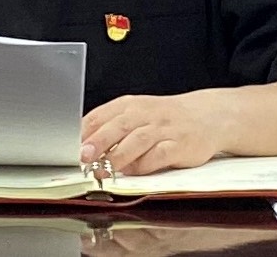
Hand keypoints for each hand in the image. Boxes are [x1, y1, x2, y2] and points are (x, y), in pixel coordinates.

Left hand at [80, 92, 227, 175]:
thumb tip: (82, 146)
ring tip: (103, 170)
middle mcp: (145, 114)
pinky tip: (132, 172)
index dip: (84, 132)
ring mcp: (163, 129)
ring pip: (137, 141)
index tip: (69, 146)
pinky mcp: (179, 145)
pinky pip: (158, 155)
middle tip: (84, 157)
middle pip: (117, 126)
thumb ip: (110, 128)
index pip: (101, 115)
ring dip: (118, 156)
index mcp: (129, 104)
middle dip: (98, 142)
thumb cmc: (164, 118)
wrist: (206, 116)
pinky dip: (143, 165)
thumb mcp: (135, 115)